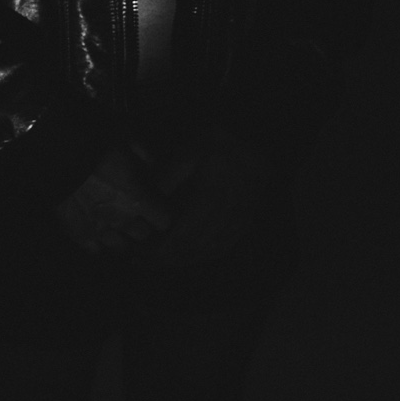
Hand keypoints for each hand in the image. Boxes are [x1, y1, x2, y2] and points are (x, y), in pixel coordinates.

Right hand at [54, 145, 171, 255]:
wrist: (58, 156)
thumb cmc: (95, 144)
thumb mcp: (126, 136)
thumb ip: (144, 153)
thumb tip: (152, 165)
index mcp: (139, 199)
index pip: (164, 220)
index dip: (162, 212)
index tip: (157, 205)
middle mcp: (123, 221)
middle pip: (143, 235)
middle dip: (142, 224)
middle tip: (136, 212)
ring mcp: (100, 231)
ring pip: (121, 247)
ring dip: (122, 236)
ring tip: (117, 225)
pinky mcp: (79, 236)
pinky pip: (95, 250)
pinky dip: (98, 242)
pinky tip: (96, 231)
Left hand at [142, 128, 274, 270]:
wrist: (257, 139)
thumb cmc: (219, 142)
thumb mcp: (189, 151)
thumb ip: (168, 177)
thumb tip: (146, 202)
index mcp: (210, 196)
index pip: (184, 234)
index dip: (162, 249)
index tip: (142, 253)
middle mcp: (226, 214)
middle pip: (194, 247)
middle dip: (168, 258)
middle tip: (145, 261)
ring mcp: (238, 220)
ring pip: (209, 250)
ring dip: (184, 259)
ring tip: (162, 261)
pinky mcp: (245, 221)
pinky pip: (223, 246)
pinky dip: (203, 254)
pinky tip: (190, 254)